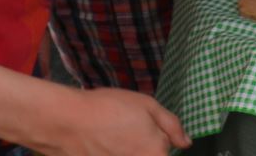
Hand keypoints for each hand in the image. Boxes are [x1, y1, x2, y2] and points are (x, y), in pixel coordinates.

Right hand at [39, 87, 190, 155]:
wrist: (69, 122)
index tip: (141, 129)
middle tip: (124, 131)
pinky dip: (113, 150)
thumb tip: (186, 142)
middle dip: (142, 145)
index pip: (168, 150)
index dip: (159, 137)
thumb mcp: (147, 105)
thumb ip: (172, 125)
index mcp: (156, 152)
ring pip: (134, 155)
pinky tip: (103, 142)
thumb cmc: (108, 109)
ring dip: (127, 148)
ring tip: (112, 136)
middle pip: (151, 154)